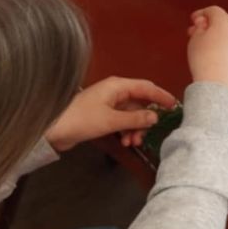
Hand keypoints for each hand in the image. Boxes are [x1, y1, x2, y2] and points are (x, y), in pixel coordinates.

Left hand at [47, 77, 178, 151]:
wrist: (52, 128)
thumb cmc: (81, 119)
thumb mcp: (111, 120)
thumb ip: (135, 119)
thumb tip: (155, 117)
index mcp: (118, 86)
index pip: (146, 87)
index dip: (161, 96)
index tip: (175, 106)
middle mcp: (115, 92)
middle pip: (140, 103)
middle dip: (145, 120)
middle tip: (146, 135)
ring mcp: (108, 104)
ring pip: (131, 114)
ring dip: (135, 128)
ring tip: (132, 142)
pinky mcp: (102, 115)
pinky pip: (121, 121)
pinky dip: (125, 130)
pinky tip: (124, 142)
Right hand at [187, 6, 227, 91]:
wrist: (218, 87)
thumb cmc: (205, 62)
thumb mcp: (194, 40)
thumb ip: (199, 27)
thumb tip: (203, 25)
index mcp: (225, 23)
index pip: (213, 10)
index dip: (201, 13)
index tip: (194, 20)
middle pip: (224, 22)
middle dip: (210, 25)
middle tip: (198, 32)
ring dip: (220, 38)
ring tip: (206, 48)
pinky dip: (227, 50)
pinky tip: (217, 59)